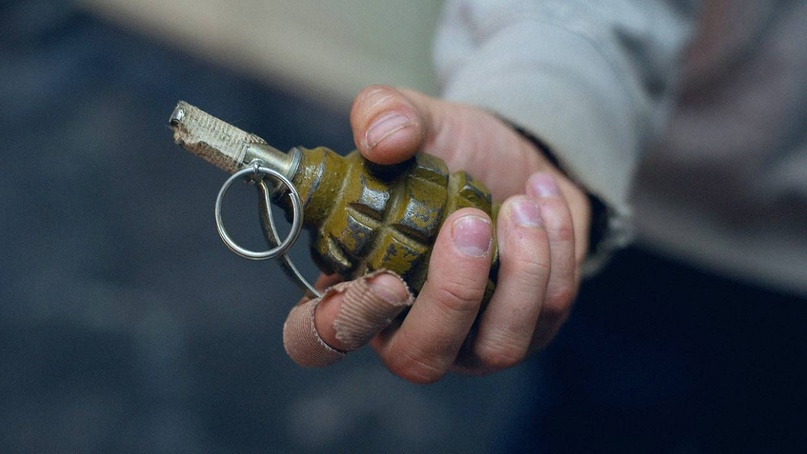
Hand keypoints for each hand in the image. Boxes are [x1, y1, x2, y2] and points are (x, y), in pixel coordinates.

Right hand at [283, 85, 590, 382]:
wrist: (521, 159)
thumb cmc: (455, 153)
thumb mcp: (418, 119)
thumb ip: (383, 112)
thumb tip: (382, 139)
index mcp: (360, 287)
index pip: (321, 340)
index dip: (344, 323)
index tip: (385, 279)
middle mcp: (413, 327)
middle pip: (420, 359)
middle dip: (452, 295)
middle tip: (470, 221)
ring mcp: (476, 340)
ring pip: (498, 346)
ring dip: (519, 271)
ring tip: (521, 205)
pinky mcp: (532, 328)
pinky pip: (550, 309)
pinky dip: (556, 249)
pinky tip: (544, 200)